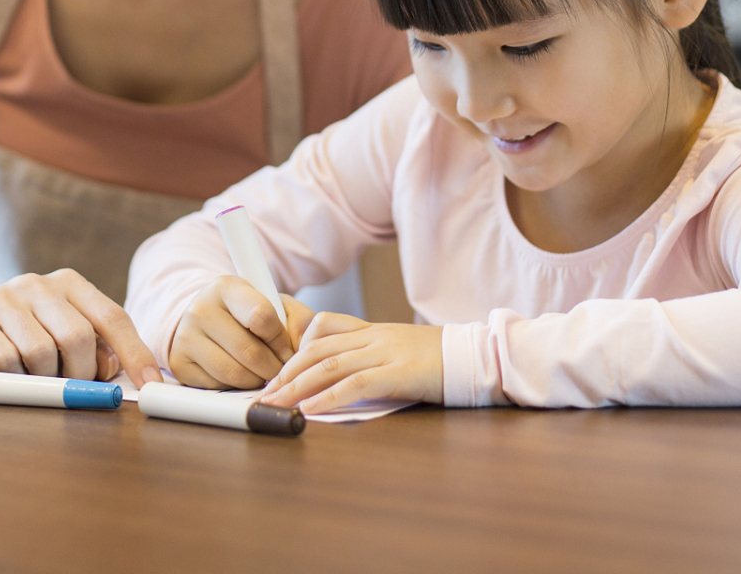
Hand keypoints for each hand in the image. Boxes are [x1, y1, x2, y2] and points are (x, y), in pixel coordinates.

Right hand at [0, 269, 161, 386]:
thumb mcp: (57, 334)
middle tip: (68, 388)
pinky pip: (7, 361)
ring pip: (43, 352)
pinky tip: (4, 375)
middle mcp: (38, 284)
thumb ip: (90, 348)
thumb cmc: (14, 334)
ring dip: (42, 379)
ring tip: (29, 377)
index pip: (112, 318)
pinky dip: (13, 379)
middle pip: (79, 337)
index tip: (150, 385)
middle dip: (80, 375)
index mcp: (69, 284)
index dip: (134, 353)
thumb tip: (119, 373)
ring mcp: (4, 297)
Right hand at [168, 276, 314, 388]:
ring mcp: (185, 337)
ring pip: (234, 374)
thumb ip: (299, 320)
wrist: (206, 320)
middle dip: (273, 367)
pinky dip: (235, 387)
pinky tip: (239, 373)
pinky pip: (218, 387)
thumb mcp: (274, 305)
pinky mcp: (179, 364)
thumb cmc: (246, 313)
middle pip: (250, 352)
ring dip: (257, 379)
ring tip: (260, 371)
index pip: (261, 317)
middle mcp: (200, 309)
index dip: (281, 339)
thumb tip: (302, 349)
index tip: (286, 347)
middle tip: (278, 368)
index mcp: (226, 287)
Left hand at [262, 313, 442, 413]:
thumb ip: (370, 358)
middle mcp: (373, 336)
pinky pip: (355, 383)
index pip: (322, 330)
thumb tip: (337, 383)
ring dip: (296, 387)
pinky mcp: (398, 372)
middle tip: (264, 394)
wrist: (476, 356)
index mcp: (372, 330)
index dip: (295, 351)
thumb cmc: (438, 360)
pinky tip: (310, 410)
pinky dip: (327, 397)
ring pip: (328, 364)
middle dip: (285, 372)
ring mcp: (385, 352)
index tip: (278, 374)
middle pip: (316, 348)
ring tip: (275, 404)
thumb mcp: (399, 350)